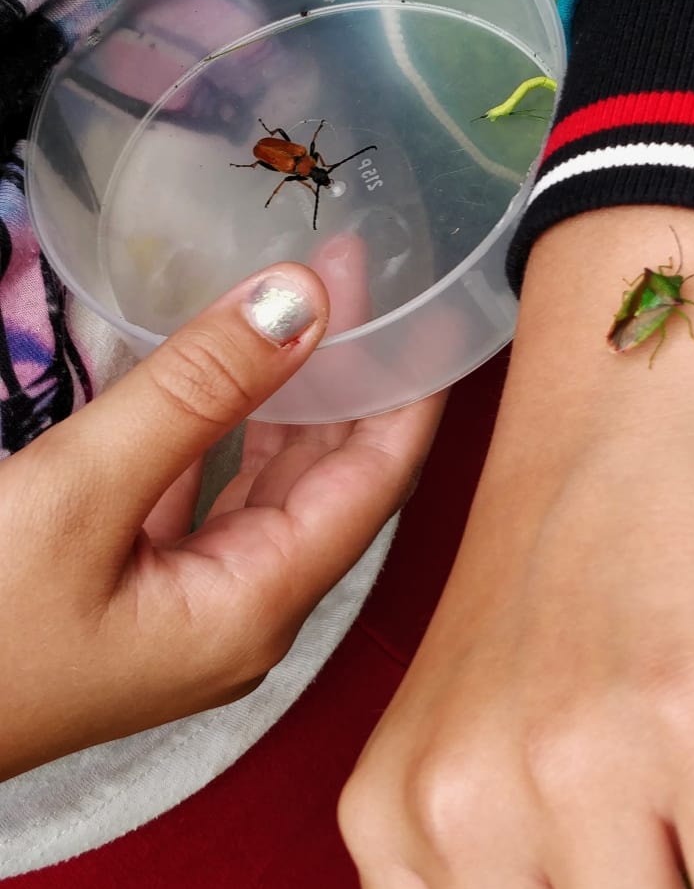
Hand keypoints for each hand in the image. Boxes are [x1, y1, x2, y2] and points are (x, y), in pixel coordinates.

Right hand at [0, 260, 443, 779]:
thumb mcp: (80, 493)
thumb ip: (194, 392)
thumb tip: (300, 300)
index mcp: (256, 607)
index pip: (376, 482)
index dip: (404, 382)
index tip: (417, 290)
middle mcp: (241, 616)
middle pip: (330, 483)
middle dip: (349, 377)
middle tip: (352, 272)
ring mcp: (186, 612)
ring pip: (262, 488)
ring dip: (283, 400)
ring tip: (302, 303)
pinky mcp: (132, 599)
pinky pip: (199, 502)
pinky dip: (214, 435)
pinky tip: (216, 374)